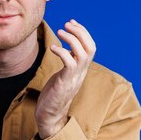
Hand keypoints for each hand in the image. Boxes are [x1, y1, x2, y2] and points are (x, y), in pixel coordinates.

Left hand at [35, 19, 95, 138]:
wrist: (50, 116)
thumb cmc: (53, 95)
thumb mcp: (63, 75)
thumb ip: (68, 63)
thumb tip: (65, 48)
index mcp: (82, 70)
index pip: (90, 47)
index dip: (83, 32)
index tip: (72, 23)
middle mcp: (81, 73)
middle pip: (91, 47)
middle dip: (81, 32)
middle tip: (67, 24)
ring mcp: (74, 78)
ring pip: (83, 53)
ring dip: (72, 39)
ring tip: (61, 31)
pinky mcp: (65, 83)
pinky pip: (69, 63)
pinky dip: (62, 52)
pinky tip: (53, 48)